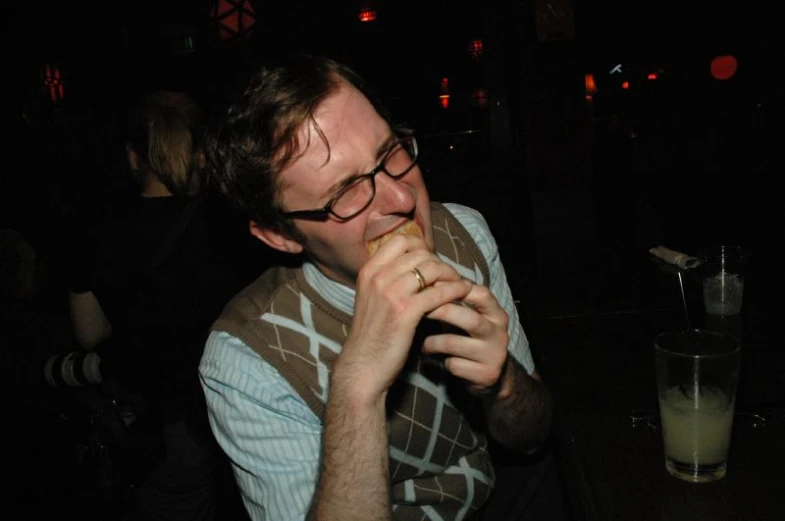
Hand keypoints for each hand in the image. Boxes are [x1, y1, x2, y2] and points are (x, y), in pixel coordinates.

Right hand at [338, 233, 471, 399]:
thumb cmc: (371, 335)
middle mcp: (378, 277)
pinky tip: (462, 294)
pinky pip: (439, 292)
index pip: (400, 240)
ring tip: (459, 283)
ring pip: (432, 268)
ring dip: (451, 274)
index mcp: (368, 271)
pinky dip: (455, 291)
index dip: (421, 246)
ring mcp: (391, 293)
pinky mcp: (406, 312)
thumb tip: (415, 265)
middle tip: (450, 274)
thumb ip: (387, 279)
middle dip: (440, 261)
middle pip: (420, 252)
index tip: (432, 260)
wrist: (363, 366)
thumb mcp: (371, 298)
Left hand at [421, 284, 509, 394]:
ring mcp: (494, 355)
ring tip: (425, 344)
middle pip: (470, 319)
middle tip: (422, 311)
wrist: (491, 376)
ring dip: (434, 342)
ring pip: (455, 344)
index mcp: (497, 314)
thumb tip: (427, 281)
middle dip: (442, 312)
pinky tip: (438, 361)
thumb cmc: (471, 338)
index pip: (482, 294)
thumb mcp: (470, 318)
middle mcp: (499, 333)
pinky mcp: (485, 375)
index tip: (434, 287)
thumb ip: (456, 302)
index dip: (457, 289)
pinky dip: (442, 362)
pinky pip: (454, 365)